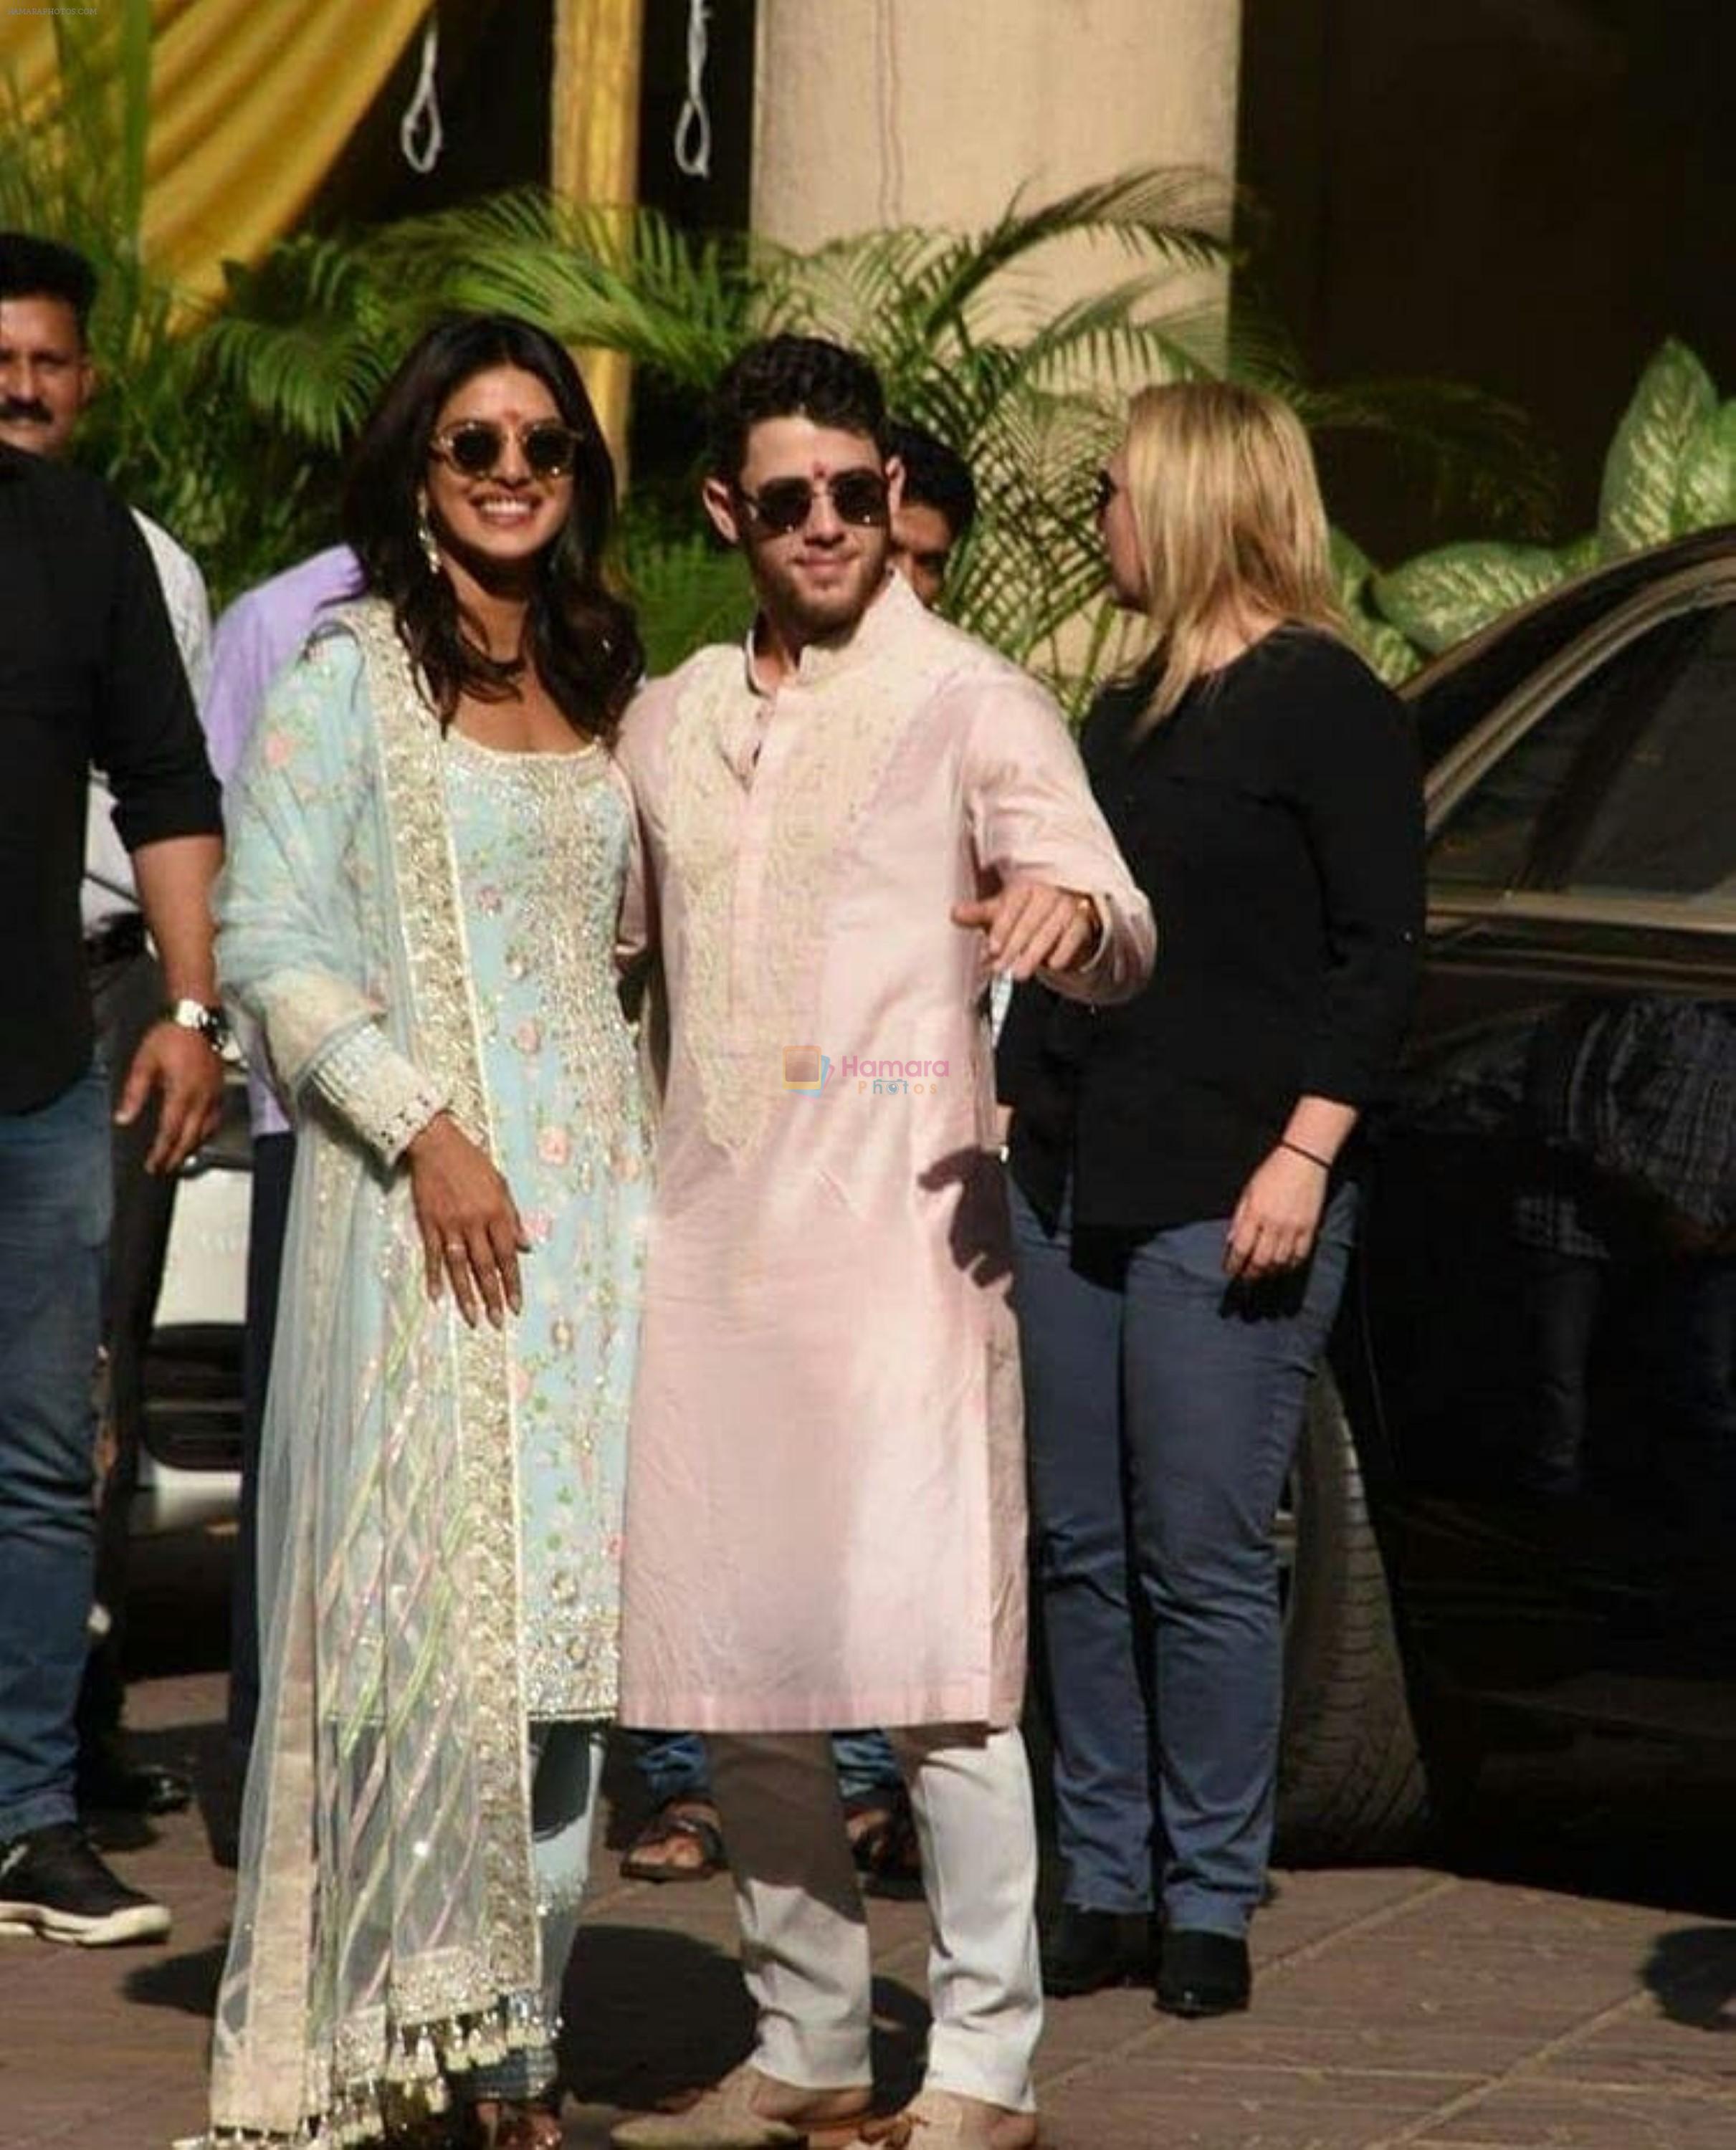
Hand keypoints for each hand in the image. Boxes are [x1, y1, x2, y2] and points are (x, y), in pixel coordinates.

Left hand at [115, 1021, 223, 1174]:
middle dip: (176, 1155)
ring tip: (181, 1157)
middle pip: (189, 1137)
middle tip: (165, 1168)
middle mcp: (201, 1098)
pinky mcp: (220, 1088)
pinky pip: (216, 1118)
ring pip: (206, 1130)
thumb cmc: (170, 1036)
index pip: (170, 1131)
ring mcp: (214, 1094)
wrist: (196, 1018)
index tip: (152, 1165)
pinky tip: (200, 1134)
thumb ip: (134, 1092)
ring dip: (192, 1147)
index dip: (161, 1151)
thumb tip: (123, 1118)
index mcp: (181, 1093)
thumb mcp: (144, 1062)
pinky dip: (207, 1132)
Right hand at [406, 1112, 529, 1328]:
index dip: (513, 1282)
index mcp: (496, 1212)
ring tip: (473, 1319)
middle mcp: (475, 1222)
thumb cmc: (473, 1162)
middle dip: (493, 1296)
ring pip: (460, 1266)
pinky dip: (434, 1276)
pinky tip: (436, 1297)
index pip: (508, 1255)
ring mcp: (450, 1224)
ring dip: (467, 1294)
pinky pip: (433, 1255)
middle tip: (498, 1322)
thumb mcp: (501, 1184)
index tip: (517, 1305)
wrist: (437, 1144)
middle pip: (485, 1266)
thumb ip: (514, 1217)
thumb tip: (527, 1247)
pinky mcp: (428, 1223)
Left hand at [952, 882, 1099, 980]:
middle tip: (1000, 967)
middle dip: (1014, 947)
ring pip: (1051, 929)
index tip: (991, 948)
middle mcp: (1048, 891)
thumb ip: (980, 913)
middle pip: (1031, 920)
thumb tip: (955, 913)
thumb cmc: (1028, 912)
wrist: (1064, 915)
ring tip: (1019, 973)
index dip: (1002, 927)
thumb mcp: (1003, 911)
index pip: (1013, 904)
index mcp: (1025, 885)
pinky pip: (1075, 935)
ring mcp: (1067, 904)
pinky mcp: (1083, 920)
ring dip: (1035, 954)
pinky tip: (1052, 965)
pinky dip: (1064, 950)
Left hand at [1224, 1145, 1329, 1281]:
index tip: (1229, 1271)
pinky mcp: (1310, 1228)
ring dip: (1269, 1272)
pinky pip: (1300, 1255)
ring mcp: (1294, 1227)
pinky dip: (1290, 1265)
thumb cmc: (1272, 1172)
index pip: (1241, 1248)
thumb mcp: (1248, 1191)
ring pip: (1280, 1262)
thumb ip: (1239, 1218)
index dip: (1233, 1264)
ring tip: (1261, 1273)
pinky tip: (1282, 1265)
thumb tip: (1231, 1241)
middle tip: (1244, 1278)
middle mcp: (1274, 1223)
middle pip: (1260, 1261)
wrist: (1304, 1159)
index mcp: (1255, 1213)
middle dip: (1250, 1274)